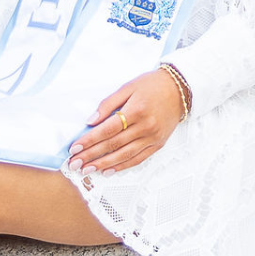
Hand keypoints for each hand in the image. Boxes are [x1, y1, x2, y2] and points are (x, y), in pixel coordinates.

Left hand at [66, 67, 186, 174]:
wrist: (180, 89)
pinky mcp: (157, 144)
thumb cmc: (153, 85)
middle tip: (75, 163)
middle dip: (91, 155)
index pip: (107, 129)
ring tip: (87, 169)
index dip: (89, 140)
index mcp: (136, 110)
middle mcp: (145, 126)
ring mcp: (152, 137)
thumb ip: (108, 103)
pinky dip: (122, 166)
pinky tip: (108, 170)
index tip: (75, 148)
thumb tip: (91, 120)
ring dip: (103, 164)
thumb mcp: (128, 87)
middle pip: (113, 144)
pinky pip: (138, 159)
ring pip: (124, 155)